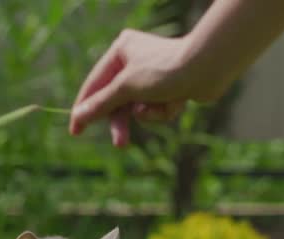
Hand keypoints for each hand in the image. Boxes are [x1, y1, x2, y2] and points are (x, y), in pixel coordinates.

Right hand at [69, 29, 221, 146]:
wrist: (208, 69)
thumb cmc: (165, 71)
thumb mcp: (127, 88)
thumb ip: (102, 103)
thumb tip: (79, 116)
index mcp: (120, 50)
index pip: (95, 84)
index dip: (85, 108)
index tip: (75, 130)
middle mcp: (135, 60)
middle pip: (117, 100)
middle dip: (123, 121)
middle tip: (120, 144)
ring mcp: (152, 75)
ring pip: (139, 108)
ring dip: (150, 113)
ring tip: (161, 108)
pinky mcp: (169, 87)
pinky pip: (156, 109)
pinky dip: (164, 110)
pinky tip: (178, 100)